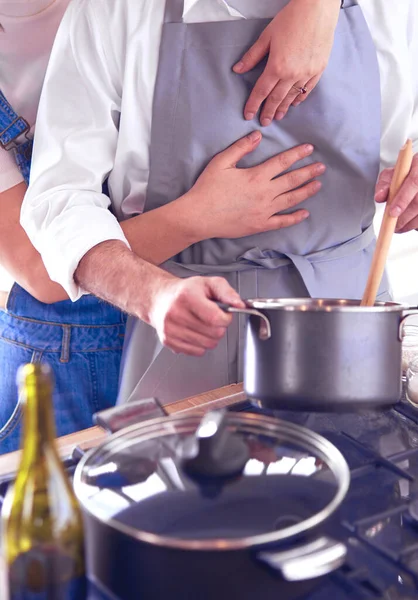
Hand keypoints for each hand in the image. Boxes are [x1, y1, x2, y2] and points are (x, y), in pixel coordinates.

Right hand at [148, 276, 244, 355]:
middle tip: (212, 318)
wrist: (159, 299)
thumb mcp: (208, 283)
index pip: (215, 318)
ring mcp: (170, 329)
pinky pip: (196, 352)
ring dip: (210, 337)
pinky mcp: (168, 341)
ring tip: (203, 324)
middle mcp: (176, 313)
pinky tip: (194, 332)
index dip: (226, 318)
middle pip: (213, 333)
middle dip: (219, 327)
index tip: (224, 314)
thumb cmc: (185, 291)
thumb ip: (227, 292)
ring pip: (207, 345)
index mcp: (187, 296)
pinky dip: (200, 344)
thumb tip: (239, 305)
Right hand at [183, 131, 324, 239]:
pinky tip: (304, 213)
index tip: (310, 149)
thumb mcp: (221, 162)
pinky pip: (282, 221)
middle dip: (308, 172)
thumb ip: (241, 148)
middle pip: (292, 180)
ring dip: (306, 191)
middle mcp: (264, 193)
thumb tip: (258, 136)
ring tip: (318, 185)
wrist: (199, 216)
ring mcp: (264, 211)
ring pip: (291, 199)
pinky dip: (294, 218)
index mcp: (256, 176)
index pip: (282, 162)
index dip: (297, 154)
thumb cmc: (208, 188)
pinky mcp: (260, 225)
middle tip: (322, 167)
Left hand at [233, 0, 339, 124]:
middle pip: (276, 99)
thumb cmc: (291, 19)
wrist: (318, 9)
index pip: (261, 91)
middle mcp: (292, 74)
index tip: (248, 115)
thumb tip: (238, 69)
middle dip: (268, 112)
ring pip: (292, 97)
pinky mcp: (318, 70)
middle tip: (264, 122)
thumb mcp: (267, 36)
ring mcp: (307, 73)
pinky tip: (294, 103)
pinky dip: (299, 98)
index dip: (253, 105)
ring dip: (283, 108)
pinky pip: (307, 90)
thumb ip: (253, 56)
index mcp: (277, 66)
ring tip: (277, 116)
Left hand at [375, 154, 417, 232]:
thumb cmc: (406, 173)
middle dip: (404, 217)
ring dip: (411, 224)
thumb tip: (379, 197)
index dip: (403, 199)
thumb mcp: (393, 174)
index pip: (414, 182)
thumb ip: (385, 184)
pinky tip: (411, 225)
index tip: (392, 213)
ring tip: (400, 228)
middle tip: (393, 226)